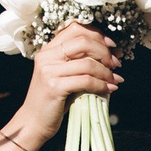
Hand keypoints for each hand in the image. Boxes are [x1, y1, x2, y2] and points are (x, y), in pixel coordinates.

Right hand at [8, 23, 119, 147]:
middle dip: (105, 52)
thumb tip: (113, 54)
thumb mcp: (64, 75)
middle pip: (83, 42)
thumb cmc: (53, 99)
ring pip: (87, 63)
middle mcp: (47, 56)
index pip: (75, 29)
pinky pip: (86, 81)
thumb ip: (80, 62)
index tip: (112, 46)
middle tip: (117, 64)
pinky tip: (110, 89)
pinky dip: (102, 85)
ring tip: (115, 79)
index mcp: (48, 49)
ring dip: (107, 72)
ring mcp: (49, 71)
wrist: (33, 121)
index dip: (98, 34)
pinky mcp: (54, 87)